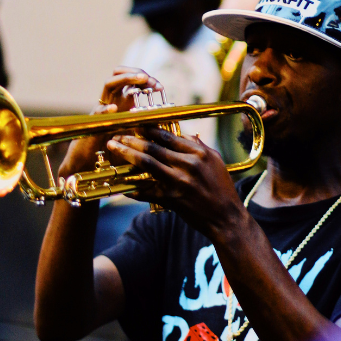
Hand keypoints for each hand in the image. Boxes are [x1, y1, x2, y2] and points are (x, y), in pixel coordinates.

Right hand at [58, 68, 164, 177]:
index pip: (133, 81)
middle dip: (136, 73)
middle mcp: (111, 101)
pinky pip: (97, 111)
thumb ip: (149, 123)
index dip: (146, 80)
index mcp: (122, 102)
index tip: (159, 88)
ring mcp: (101, 109)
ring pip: (109, 84)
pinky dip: (105, 109)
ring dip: (125, 79)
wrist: (90, 163)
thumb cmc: (116, 149)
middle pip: (120, 75)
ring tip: (141, 79)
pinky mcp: (92, 123)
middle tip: (150, 81)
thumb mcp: (137, 133)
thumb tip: (170, 118)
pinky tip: (114, 108)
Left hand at [106, 128, 244, 237]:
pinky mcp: (171, 199)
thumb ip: (198, 147)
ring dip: (127, 153)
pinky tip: (120, 183)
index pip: (168, 135)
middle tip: (117, 134)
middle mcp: (188, 165)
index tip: (136, 123)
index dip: (149, 128)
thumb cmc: (222, 189)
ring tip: (113, 147)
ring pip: (146, 163)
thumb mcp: (216, 161)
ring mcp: (179, 182)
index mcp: (199, 154)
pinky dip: (132, 187)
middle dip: (132, 138)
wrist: (226, 217)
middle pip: (154, 147)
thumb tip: (183, 134)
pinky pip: (146, 191)